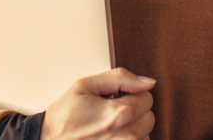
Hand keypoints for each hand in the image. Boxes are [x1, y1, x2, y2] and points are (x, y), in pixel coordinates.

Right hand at [40, 66, 155, 139]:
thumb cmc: (63, 116)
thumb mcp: (85, 85)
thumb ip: (120, 78)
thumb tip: (148, 82)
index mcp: (116, 114)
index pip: (147, 98)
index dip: (133, 94)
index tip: (118, 97)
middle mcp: (123, 137)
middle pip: (149, 118)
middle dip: (135, 112)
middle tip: (113, 112)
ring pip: (145, 136)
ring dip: (133, 129)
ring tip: (111, 127)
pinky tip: (112, 136)